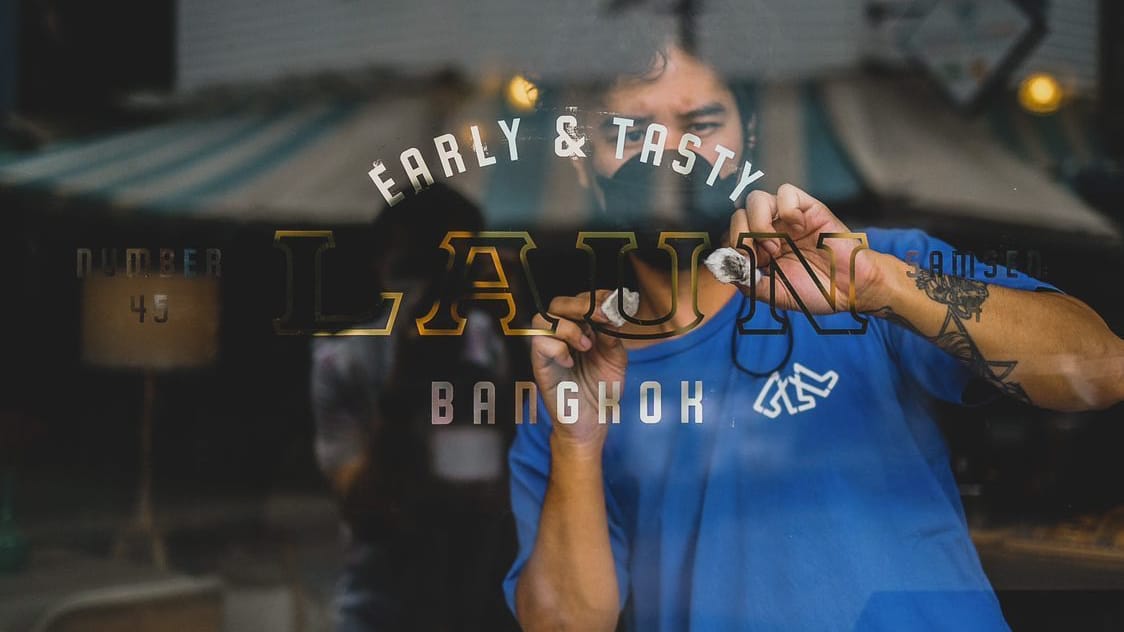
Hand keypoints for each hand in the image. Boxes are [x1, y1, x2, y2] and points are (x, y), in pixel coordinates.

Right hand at [530, 290, 627, 452]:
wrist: (593, 422)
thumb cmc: (601, 391)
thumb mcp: (616, 359)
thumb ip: (612, 337)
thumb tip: (610, 316)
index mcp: (581, 329)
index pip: (579, 300)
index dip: (595, 297)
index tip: (612, 303)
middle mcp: (562, 335)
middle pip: (557, 304)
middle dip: (580, 305)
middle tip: (600, 316)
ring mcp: (549, 349)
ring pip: (542, 319)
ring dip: (567, 327)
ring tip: (586, 345)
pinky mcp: (540, 366)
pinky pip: (538, 344)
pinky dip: (557, 348)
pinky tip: (571, 361)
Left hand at [728, 184, 886, 313]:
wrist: (850, 289)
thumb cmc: (814, 291)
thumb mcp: (772, 294)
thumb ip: (746, 281)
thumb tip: (722, 266)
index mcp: (757, 249)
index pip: (728, 235)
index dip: (731, 248)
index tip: (747, 266)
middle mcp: (769, 229)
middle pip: (737, 214)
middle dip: (741, 236)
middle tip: (763, 257)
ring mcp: (787, 218)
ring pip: (755, 199)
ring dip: (759, 223)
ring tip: (776, 247)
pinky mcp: (808, 207)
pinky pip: (786, 192)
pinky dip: (786, 209)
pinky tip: (798, 228)